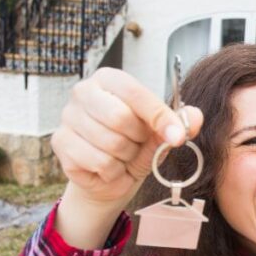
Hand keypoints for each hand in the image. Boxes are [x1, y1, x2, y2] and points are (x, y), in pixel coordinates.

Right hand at [51, 67, 203, 206]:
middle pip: (120, 119)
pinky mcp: (60, 142)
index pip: (137, 94)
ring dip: (126, 159)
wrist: (110, 176)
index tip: (177, 137)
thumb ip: (179, 122)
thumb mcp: (160, 133)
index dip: (160, 117)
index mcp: (110, 79)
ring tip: (123, 158)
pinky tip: (109, 169)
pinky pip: (98, 162)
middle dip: (138, 141)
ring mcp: (68, 116)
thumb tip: (195, 117)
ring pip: (110, 144)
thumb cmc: (135, 145)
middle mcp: (84, 92)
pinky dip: (113, 172)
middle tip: (137, 147)